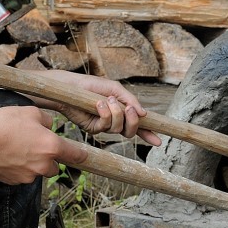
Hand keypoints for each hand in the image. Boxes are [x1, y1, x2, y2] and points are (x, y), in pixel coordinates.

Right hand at [0, 105, 87, 184]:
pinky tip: (8, 155)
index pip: (75, 155)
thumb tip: (49, 127)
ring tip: (18, 148)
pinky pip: (23, 175)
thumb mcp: (31, 112)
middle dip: (49, 158)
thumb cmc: (4, 122)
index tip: (85, 156)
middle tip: (35, 145)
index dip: (81, 155)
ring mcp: (28, 176)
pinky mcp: (14, 181)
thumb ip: (47, 121)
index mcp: (52, 146)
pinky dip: (19, 168)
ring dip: (34, 163)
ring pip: (38, 171)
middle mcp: (43, 165)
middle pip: (55, 167)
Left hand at [40, 71, 161, 146]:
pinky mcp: (93, 128)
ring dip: (116, 113)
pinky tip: (99, 104)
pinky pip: (105, 126)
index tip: (158, 141)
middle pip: (131, 131)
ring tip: (107, 100)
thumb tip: (144, 113)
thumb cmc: (90, 85)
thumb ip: (130, 99)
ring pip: (119, 128)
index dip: (148, 133)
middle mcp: (114, 120)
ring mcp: (104, 126)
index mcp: (122, 110)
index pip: (138, 124)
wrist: (69, 87)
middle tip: (130, 110)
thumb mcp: (114, 88)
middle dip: (133, 121)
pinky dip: (105, 113)